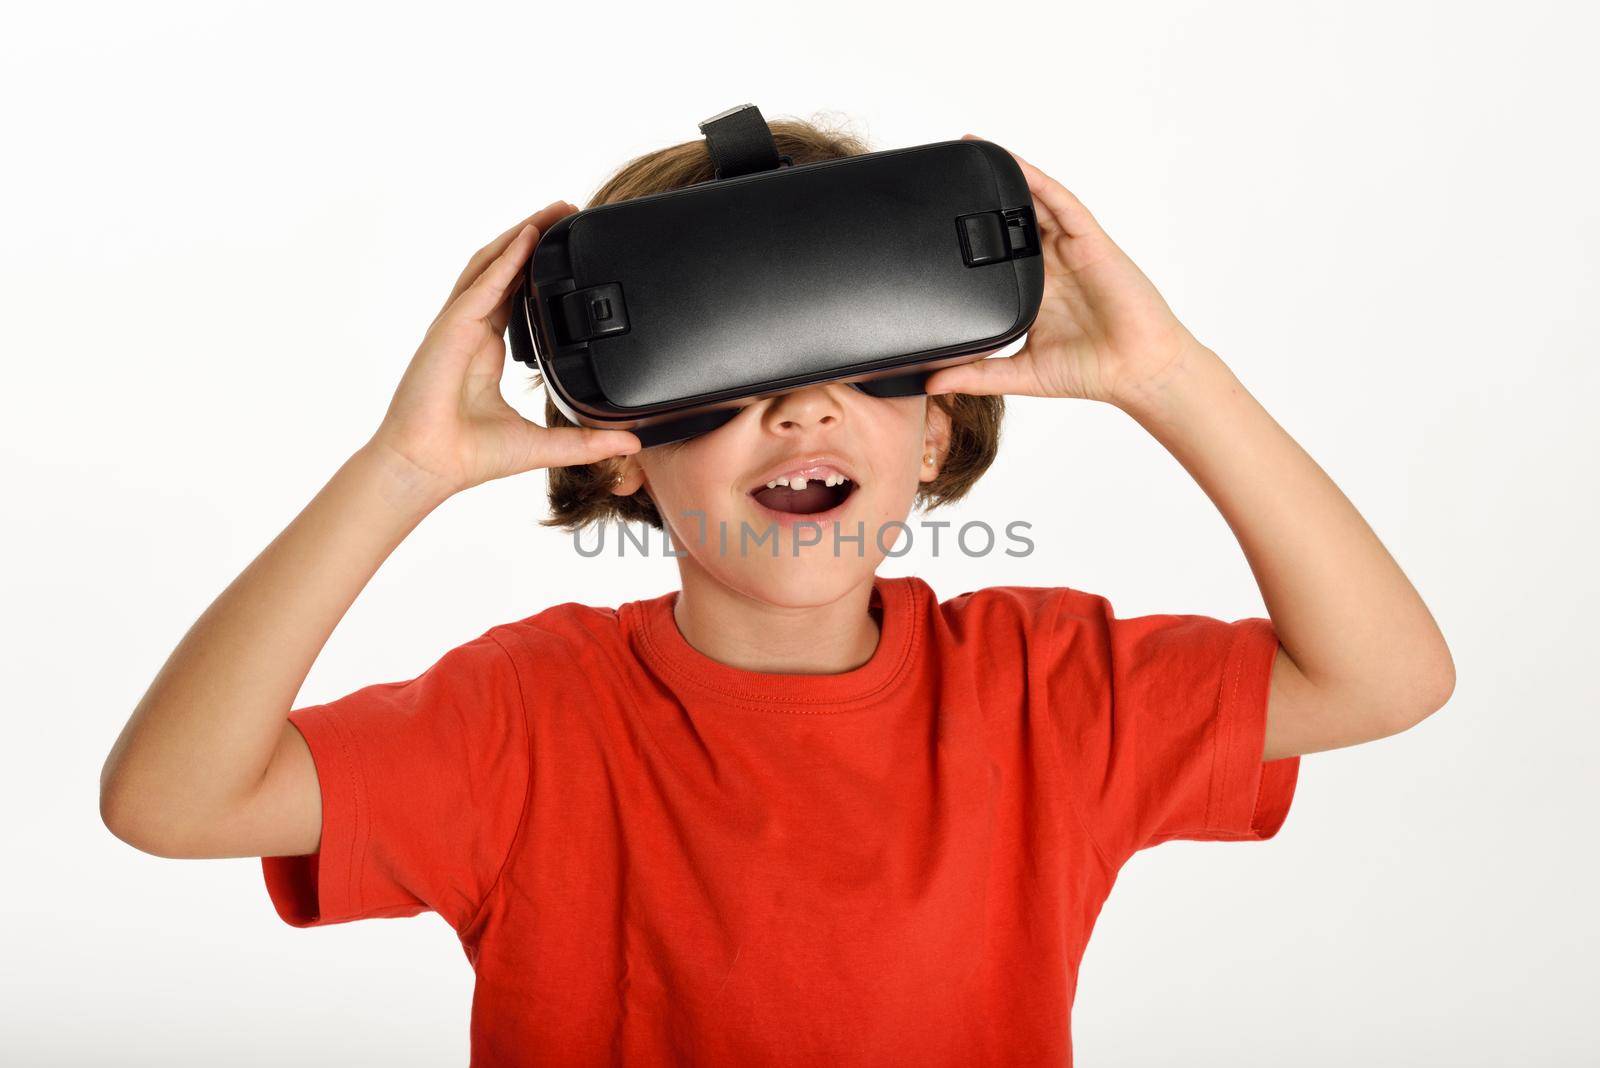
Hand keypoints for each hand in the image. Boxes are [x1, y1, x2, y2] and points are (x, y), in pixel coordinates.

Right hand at [368, 201, 641, 497]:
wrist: (428, 466)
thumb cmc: (468, 456)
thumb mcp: (545, 444)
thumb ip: (588, 441)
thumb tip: (632, 443)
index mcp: (488, 352)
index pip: (515, 295)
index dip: (537, 269)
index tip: (569, 250)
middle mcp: (473, 332)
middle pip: (504, 269)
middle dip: (533, 237)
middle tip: (567, 211)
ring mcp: (458, 326)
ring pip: (491, 265)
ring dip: (520, 235)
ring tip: (552, 211)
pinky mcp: (451, 329)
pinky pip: (481, 285)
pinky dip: (504, 259)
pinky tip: (526, 237)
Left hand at [924, 136, 1206, 408]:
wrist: (1137, 371)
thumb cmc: (1092, 370)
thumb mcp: (1019, 374)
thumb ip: (977, 374)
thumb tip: (931, 383)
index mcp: (1033, 290)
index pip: (996, 252)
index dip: (970, 233)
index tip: (934, 220)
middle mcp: (1051, 264)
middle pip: (1012, 219)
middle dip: (983, 195)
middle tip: (947, 169)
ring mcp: (1071, 250)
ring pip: (1035, 202)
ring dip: (1008, 176)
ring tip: (974, 148)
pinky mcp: (1090, 242)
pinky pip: (1063, 203)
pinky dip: (1039, 182)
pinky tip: (1016, 167)